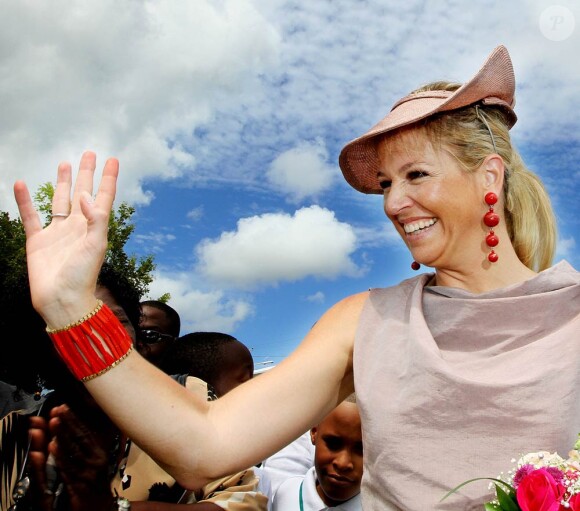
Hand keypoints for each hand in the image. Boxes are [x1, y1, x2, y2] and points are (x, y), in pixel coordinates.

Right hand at [13, 151, 117, 328]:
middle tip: (90, 153)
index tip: (113, 160)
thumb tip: (85, 196)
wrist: (61, 299)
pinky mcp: (37, 241)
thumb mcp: (96, 245)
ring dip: (62, 182)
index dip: (108, 179)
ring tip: (65, 163)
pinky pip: (30, 216)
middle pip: (82, 193)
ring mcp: (57, 232)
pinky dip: (25, 201)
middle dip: (86, 174)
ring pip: (59, 200)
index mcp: (94, 227)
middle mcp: (77, 226)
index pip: (104, 197)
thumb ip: (96, 219)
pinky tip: (22, 184)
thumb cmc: (83, 275)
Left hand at [29, 404, 115, 510]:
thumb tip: (79, 428)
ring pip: (73, 451)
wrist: (101, 510)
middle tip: (57, 409)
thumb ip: (89, 447)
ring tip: (53, 421)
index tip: (63, 407)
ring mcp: (88, 473)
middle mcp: (96, 460)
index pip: (85, 432)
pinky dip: (59, 456)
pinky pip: (67, 469)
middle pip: (80, 438)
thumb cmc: (96, 485)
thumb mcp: (96, 463)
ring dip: (62, 434)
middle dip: (67, 422)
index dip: (73, 419)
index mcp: (98, 453)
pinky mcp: (80, 486)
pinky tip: (52, 446)